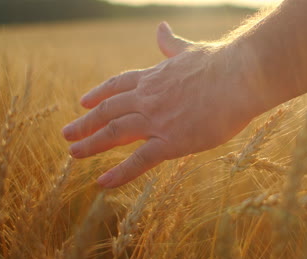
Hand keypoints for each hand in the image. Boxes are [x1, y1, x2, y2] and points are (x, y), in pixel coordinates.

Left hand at [62, 22, 257, 187]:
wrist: (240, 76)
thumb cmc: (221, 62)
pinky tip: (103, 182)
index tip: (83, 103)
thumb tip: (161, 27)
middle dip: (85, 123)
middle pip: (108, 111)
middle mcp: (148, 98)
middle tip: (67, 134)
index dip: (98, 95)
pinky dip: (120, 173)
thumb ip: (171, 43)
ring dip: (91, 145)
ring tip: (73, 154)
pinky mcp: (171, 141)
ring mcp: (157, 120)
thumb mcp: (189, 49)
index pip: (117, 86)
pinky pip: (139, 161)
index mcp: (154, 77)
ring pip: (115, 133)